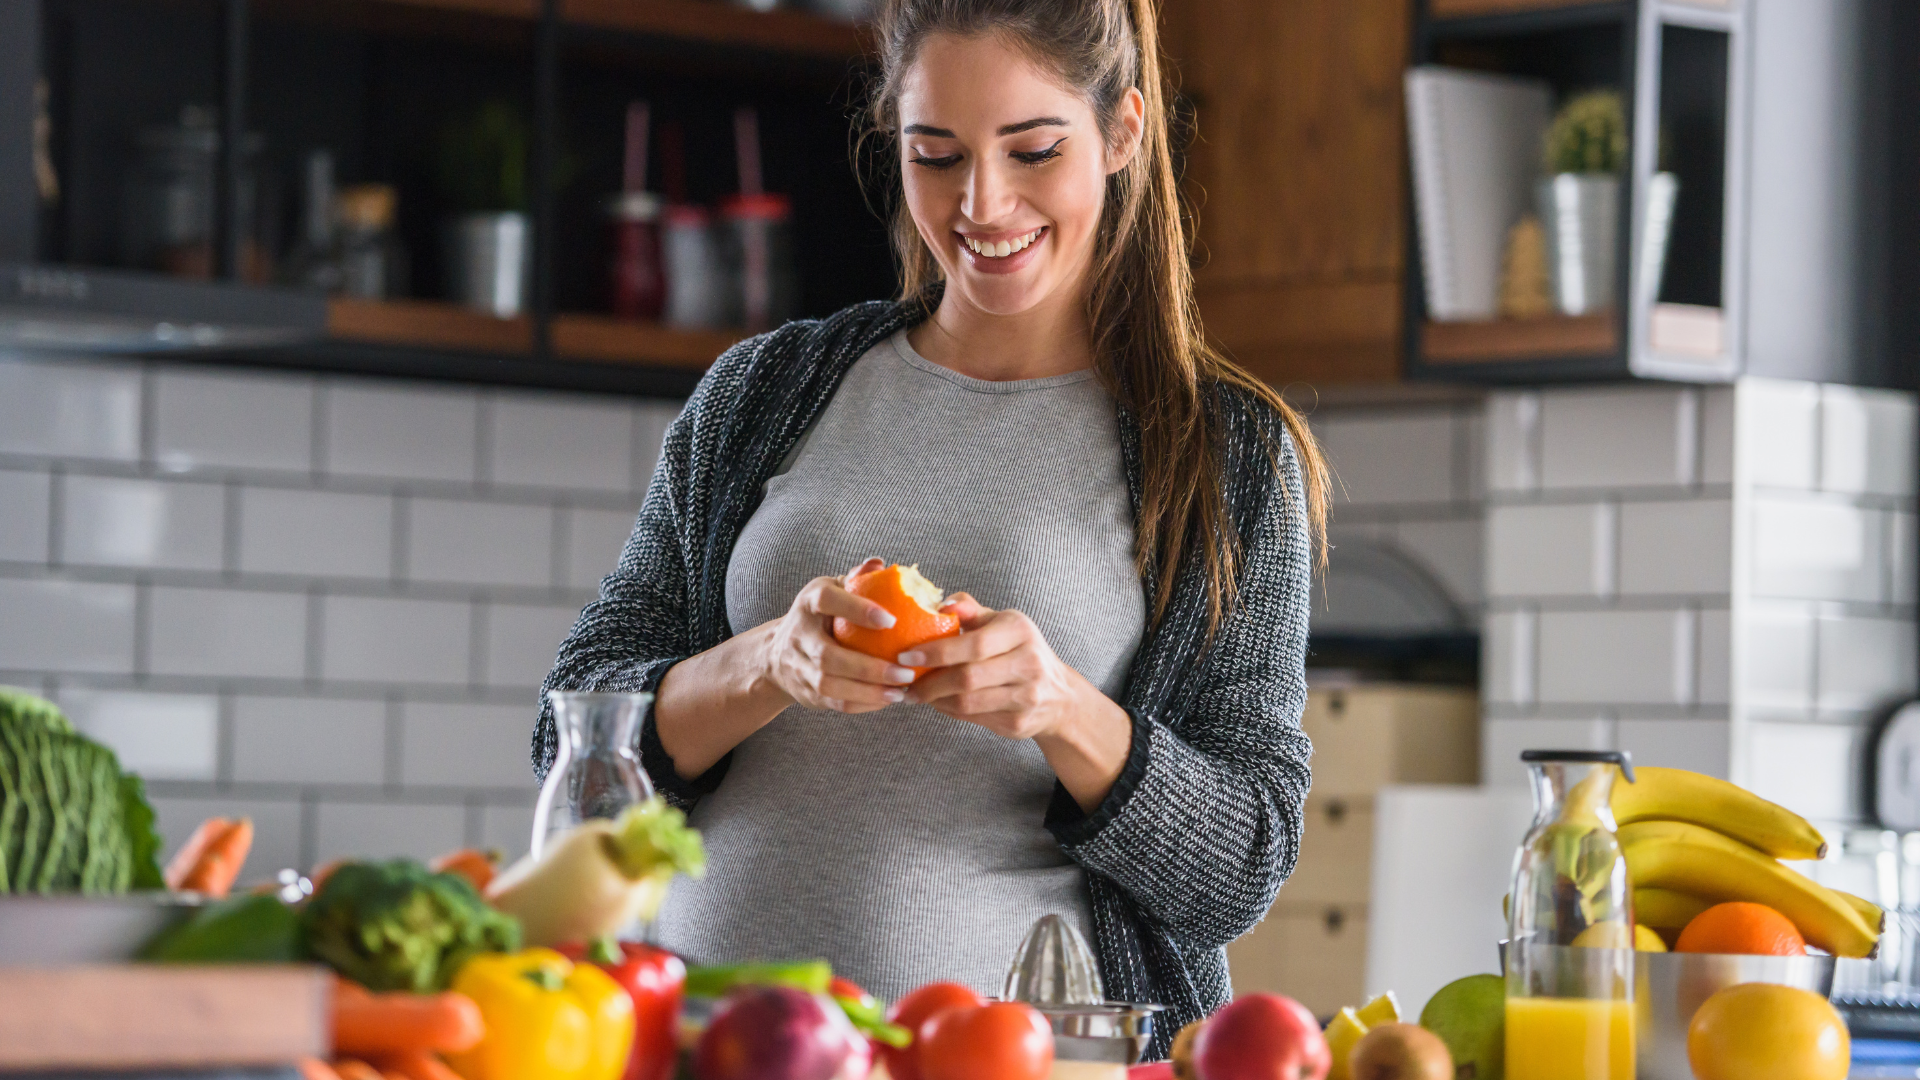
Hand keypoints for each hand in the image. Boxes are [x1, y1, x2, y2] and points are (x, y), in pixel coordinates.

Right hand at [757, 558, 917, 712]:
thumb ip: (857, 578)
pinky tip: (888, 699)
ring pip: (831, 685)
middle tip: (906, 672)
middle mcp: (799, 635)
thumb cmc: (820, 616)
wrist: (777, 654)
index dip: (857, 609)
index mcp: (809, 603)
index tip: (891, 619)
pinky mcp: (806, 693)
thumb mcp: (832, 590)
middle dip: (869, 668)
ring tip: (901, 691)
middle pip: (829, 657)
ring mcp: (799, 667)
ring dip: (869, 692)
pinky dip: (863, 705)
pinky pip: (835, 704)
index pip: (828, 601)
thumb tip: (880, 565)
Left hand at [902, 594, 1095, 740]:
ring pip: (968, 703)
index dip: (937, 652)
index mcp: (1020, 631)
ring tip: (916, 693)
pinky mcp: (1018, 723)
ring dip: (935, 699)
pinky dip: (949, 711)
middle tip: (904, 680)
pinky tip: (939, 702)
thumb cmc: (1018, 650)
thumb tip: (941, 604)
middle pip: (968, 677)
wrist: (1058, 695)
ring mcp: (1026, 697)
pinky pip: (974, 718)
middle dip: (930, 681)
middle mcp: (1028, 663)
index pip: (974, 644)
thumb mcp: (1000, 623)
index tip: (906, 655)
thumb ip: (969, 610)